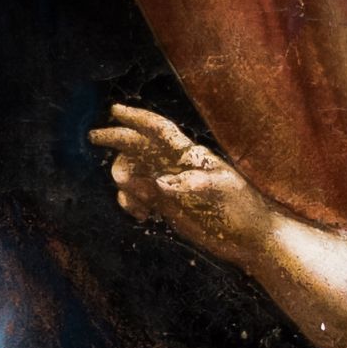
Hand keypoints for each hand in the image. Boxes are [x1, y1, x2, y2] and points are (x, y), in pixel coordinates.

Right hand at [95, 103, 259, 259]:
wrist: (251, 236)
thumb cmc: (243, 208)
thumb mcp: (222, 191)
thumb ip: (193, 183)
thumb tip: (159, 183)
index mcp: (190, 155)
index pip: (160, 130)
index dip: (138, 118)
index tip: (115, 111)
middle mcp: (176, 166)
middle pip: (140, 145)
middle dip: (117, 138)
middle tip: (95, 136)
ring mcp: (170, 185)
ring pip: (135, 172)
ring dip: (125, 181)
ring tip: (137, 205)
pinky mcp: (167, 206)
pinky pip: (138, 196)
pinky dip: (130, 201)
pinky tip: (141, 216)